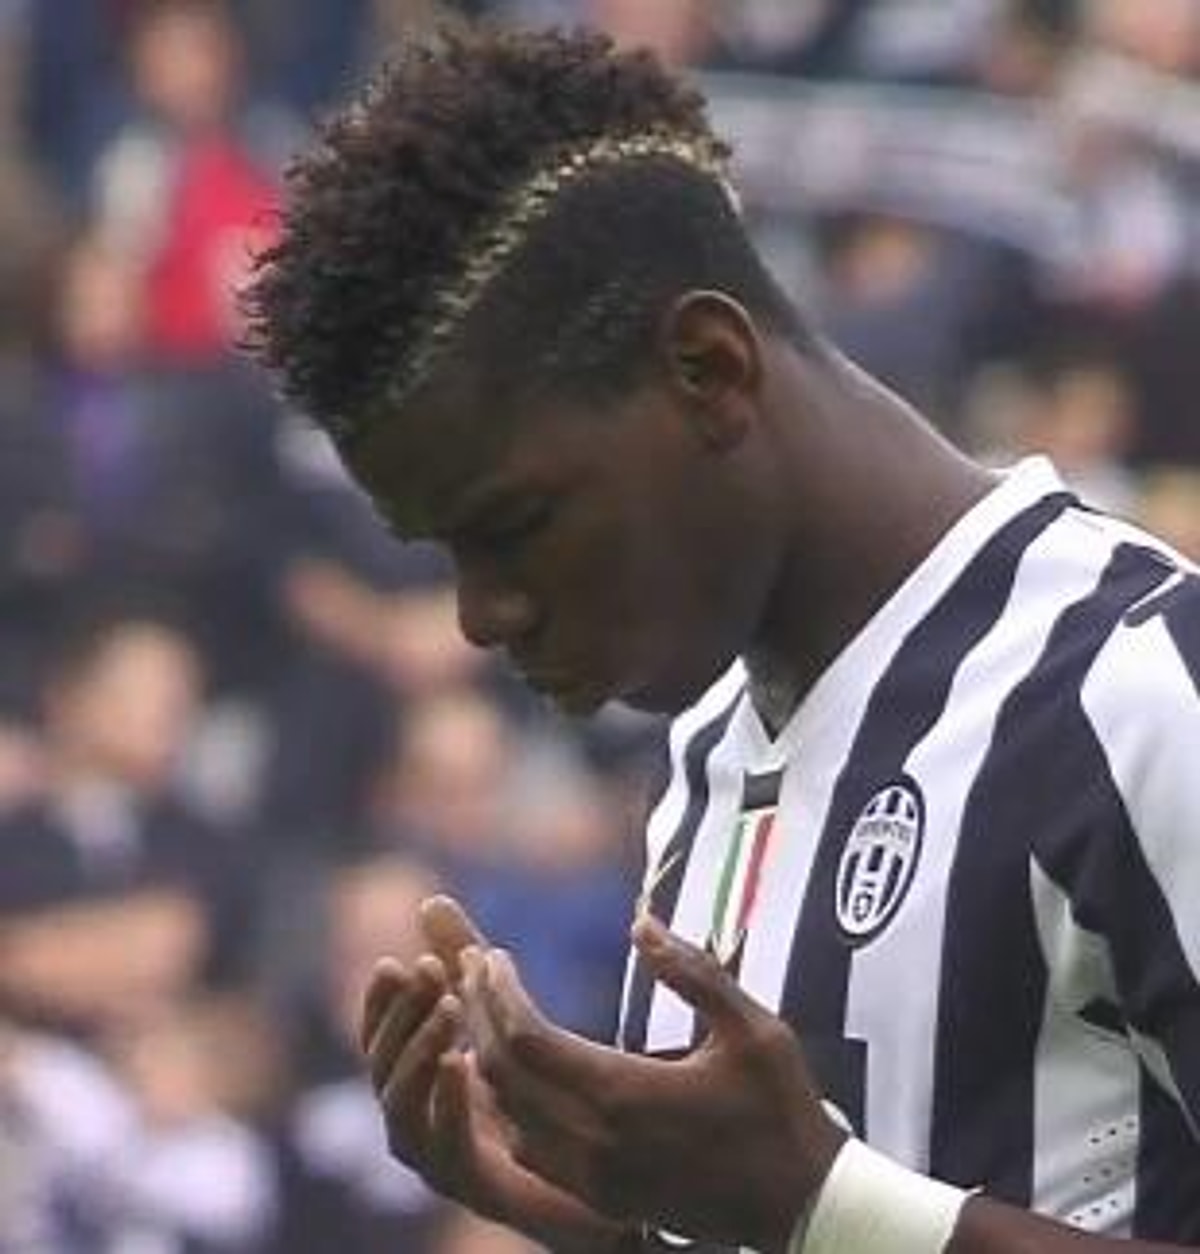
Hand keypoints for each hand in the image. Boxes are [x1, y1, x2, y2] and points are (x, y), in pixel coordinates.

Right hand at [361, 895, 623, 1252]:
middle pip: (381, 1073)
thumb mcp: (505, 1012)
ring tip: (448, 1007)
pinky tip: (462, 1063)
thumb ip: (465, 959)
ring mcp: (445, 1163)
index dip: (378, 1004)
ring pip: (401, 1114)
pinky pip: (446, 1155)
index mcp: (423, 1082)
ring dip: (416, 1055)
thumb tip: (429, 900)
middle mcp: (424, 1123)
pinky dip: (446, 1108)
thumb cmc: (553, 1090)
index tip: (395, 960)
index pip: (378, 1042)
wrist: (615, 1175)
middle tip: (426, 970)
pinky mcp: (482, 1192)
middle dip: (399, 1018)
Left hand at [460, 913, 846, 1253]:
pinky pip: (530, 1147)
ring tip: (485, 1006)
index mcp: (626, 1095)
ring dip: (488, 1057)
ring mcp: (594, 1179)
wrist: (804, 1208)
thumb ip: (693, 971)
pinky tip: (517, 1066)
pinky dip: (510, 1102)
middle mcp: (596, 1143)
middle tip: (471, 966)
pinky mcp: (601, 1200)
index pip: (526, 1038)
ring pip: (508, 1113)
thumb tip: (640, 922)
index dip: (497, 992)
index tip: (490, 954)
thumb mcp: (753, 1027)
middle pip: (502, 1073)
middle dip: (479, 1014)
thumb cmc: (782, 1109)